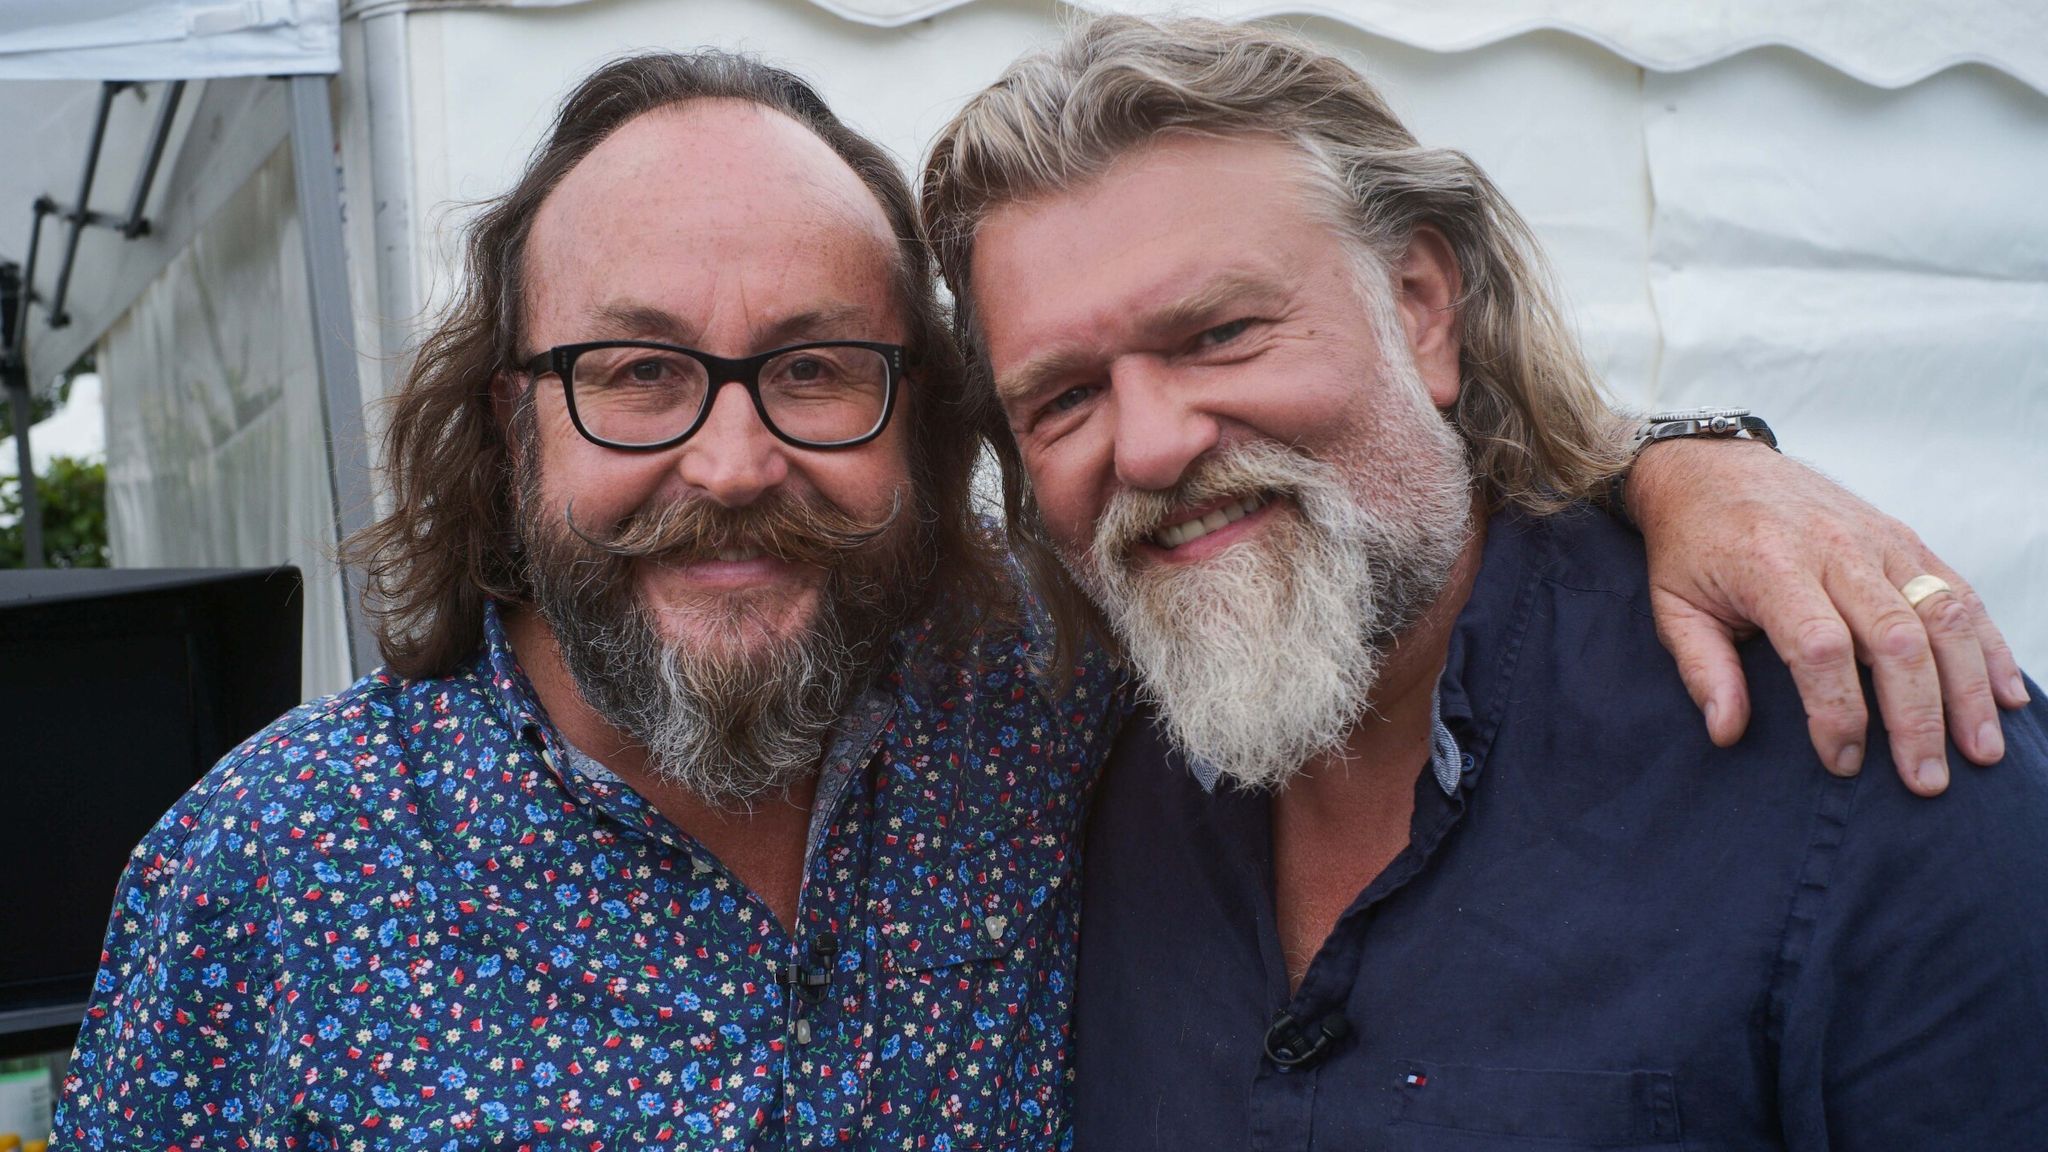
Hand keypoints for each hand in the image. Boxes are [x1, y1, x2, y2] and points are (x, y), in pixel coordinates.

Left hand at [1628, 439, 2026, 795]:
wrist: (1713, 466)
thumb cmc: (1691, 545)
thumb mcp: (1672, 605)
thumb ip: (1701, 669)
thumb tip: (1727, 732)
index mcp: (1771, 564)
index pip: (1820, 647)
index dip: (1837, 711)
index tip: (1841, 761)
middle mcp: (1835, 548)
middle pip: (1895, 638)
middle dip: (1918, 717)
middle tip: (1926, 781)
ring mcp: (1879, 540)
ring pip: (1942, 615)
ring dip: (1968, 689)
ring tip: (1981, 752)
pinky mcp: (1904, 538)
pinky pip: (1958, 592)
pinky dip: (1987, 645)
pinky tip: (2006, 695)